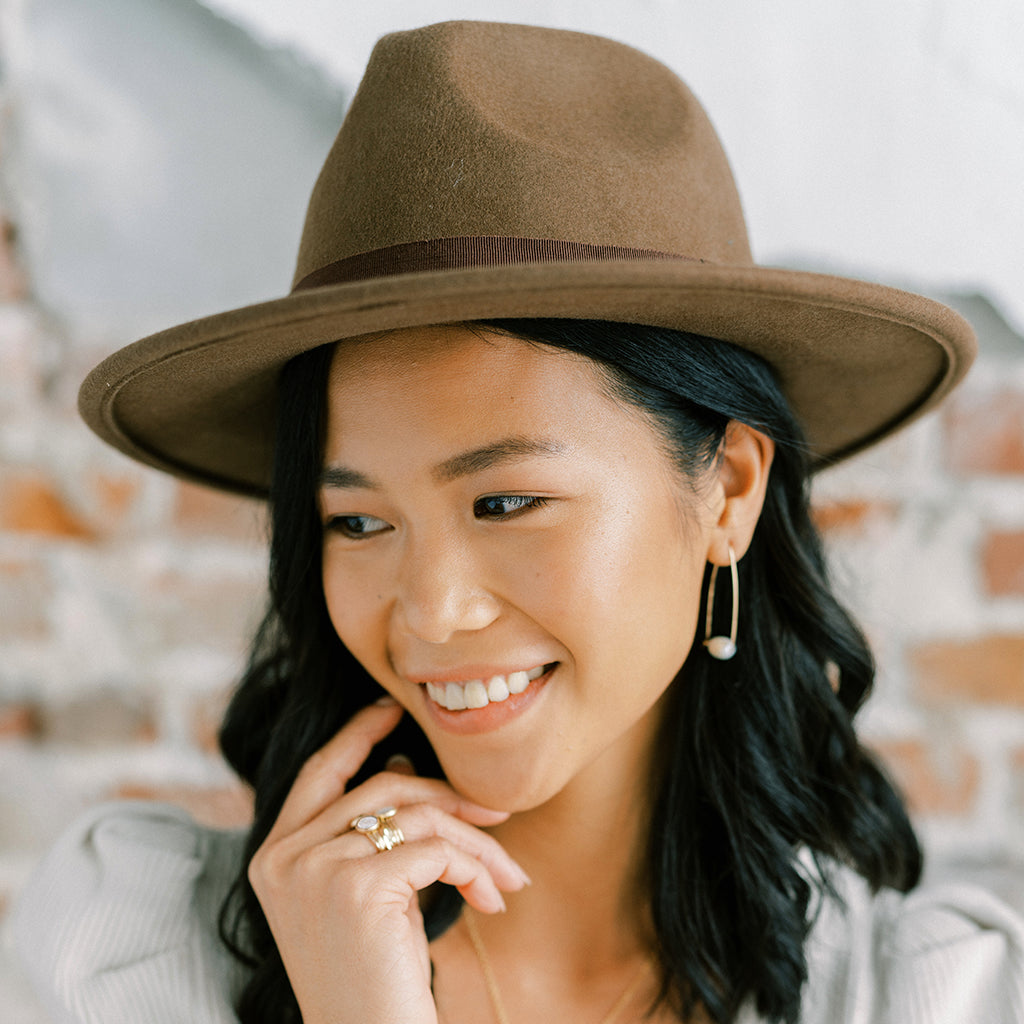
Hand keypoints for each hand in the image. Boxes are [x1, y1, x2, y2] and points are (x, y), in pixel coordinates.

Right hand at [248, 698, 528, 1023]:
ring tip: (505, 875)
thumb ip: (364, 836)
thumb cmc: (373, 979)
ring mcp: (316, 869)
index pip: (319, 771)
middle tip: (496, 818)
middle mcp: (285, 857)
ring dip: (475, 841)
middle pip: (383, 787)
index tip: (391, 710)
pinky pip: (438, 849)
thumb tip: (400, 767)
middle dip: (449, 797)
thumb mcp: (358, 896)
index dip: (357, 733)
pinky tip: (492, 898)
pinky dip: (476, 867)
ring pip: (418, 815)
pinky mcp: (359, 885)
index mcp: (273, 856)